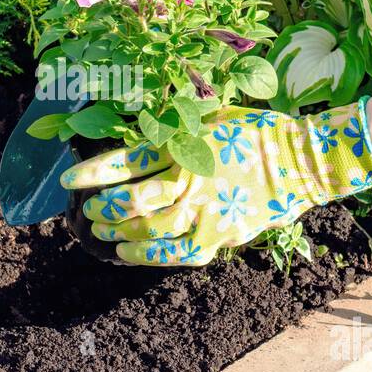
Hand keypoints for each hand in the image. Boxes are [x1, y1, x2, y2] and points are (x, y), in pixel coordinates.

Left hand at [60, 100, 371, 265]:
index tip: (70, 180)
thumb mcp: (213, 116)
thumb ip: (177, 126)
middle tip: (89, 210)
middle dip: (104, 207)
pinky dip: (147, 254)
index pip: (129, 161)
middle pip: (134, 200)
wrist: (302, 162)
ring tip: (102, 230)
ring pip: (150, 228)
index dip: (95, 172)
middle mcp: (192, 179)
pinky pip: (175, 252)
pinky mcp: (219, 234)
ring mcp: (206, 211)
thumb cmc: (256, 133)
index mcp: (187, 146)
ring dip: (120, 230)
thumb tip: (141, 128)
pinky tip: (127, 251)